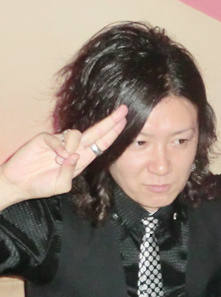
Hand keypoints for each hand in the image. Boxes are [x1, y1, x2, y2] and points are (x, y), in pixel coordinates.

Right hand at [0, 105, 127, 207]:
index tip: (124, 121)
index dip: (113, 133)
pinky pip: (57, 138)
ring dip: (74, 146)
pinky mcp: (45, 138)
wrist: (20, 184)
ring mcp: (60, 142)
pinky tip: (57, 157)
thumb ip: (71, 173)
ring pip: (76, 134)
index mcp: (82, 159)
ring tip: (61, 160)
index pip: (102, 143)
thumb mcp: (62, 185)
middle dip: (110, 122)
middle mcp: (74, 148)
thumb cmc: (42, 185)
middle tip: (123, 111)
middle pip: (96, 132)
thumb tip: (75, 155)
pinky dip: (59, 147)